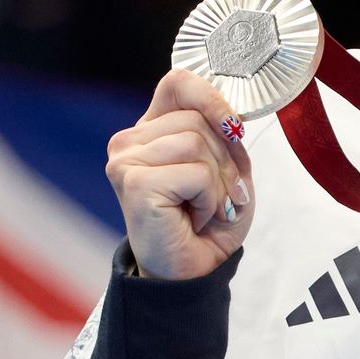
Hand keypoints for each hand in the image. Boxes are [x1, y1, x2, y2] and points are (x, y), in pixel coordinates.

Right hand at [105, 68, 255, 280]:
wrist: (193, 274)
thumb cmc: (208, 225)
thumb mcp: (229, 170)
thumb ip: (226, 136)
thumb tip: (230, 119)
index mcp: (150, 130)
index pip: (178, 83)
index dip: (213, 99)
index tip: (234, 130)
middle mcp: (129, 141)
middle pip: (197, 117)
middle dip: (226, 160)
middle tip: (221, 197)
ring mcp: (125, 160)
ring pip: (197, 141)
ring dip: (218, 183)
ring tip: (205, 210)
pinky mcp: (134, 182)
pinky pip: (196, 172)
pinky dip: (209, 199)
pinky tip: (194, 218)